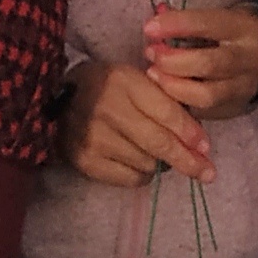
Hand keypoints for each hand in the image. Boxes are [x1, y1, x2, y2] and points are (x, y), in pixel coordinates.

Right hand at [58, 61, 212, 186]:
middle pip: (159, 143)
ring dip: (160, 163)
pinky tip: (137, 162)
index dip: (190, 132)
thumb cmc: (102, 87)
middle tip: (207, 173)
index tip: (207, 148)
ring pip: (147, 163)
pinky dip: (142, 175)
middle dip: (188, 161)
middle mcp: (109, 109)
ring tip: (153, 152)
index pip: (166, 111)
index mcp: (124, 82)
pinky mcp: (86, 161)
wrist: (50, 101)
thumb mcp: (131, 79)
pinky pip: (129, 179)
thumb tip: (195, 133)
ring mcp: (95, 138)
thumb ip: (161, 98)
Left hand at [143, 3, 257, 119]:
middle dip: (172, 60)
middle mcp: (249, 60)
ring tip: (153, 74)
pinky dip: (179, 103)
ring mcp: (244, 88)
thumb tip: (154, 22)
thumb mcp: (220, 18)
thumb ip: (188, 21)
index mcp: (245, 28)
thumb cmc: (234, 33)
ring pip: (206, 95)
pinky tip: (164, 93)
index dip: (175, 25)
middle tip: (150, 53)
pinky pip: (203, 112)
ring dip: (172, 86)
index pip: (207, 24)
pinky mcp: (234, 109)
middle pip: (208, 64)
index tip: (149, 27)